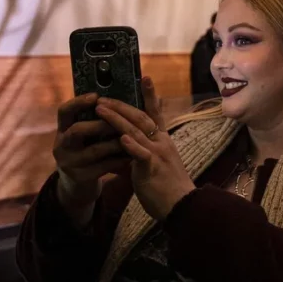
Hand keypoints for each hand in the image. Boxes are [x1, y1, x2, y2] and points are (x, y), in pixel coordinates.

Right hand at [53, 94, 130, 225]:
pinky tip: (132, 154)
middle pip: (77, 130)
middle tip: (119, 120)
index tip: (96, 96)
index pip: (64, 112)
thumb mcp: (85, 135)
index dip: (78, 102)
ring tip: (131, 136)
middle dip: (100, 124)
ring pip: (94, 150)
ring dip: (115, 142)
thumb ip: (95, 119)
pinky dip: (119, 159)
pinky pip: (103, 166)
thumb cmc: (87, 149)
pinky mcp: (80, 177)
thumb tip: (118, 98)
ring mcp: (69, 163)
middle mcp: (61, 145)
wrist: (78, 183)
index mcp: (62, 130)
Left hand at [95, 78, 195, 220]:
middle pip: (141, 118)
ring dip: (117, 120)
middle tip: (104, 97)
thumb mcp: (158, 161)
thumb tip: (132, 140)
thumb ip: (147, 148)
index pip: (155, 113)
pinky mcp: (153, 169)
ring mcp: (158, 154)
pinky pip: (141, 154)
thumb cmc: (168, 186)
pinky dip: (131, 145)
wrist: (181, 204)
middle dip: (121, 106)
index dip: (150, 95)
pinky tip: (121, 138)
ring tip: (100, 110)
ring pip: (136, 132)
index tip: (145, 77)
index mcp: (163, 140)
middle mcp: (161, 142)